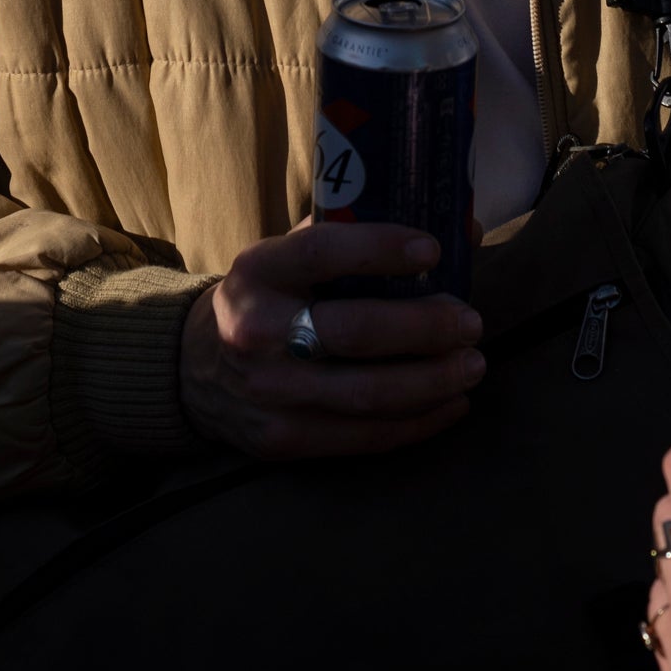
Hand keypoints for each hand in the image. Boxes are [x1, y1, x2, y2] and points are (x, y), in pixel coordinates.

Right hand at [178, 219, 483, 461]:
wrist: (198, 370)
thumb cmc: (269, 300)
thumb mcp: (289, 257)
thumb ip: (358, 240)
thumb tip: (461, 230)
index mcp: (258, 271)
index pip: (320, 252)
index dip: (379, 249)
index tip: (433, 249)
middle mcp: (256, 331)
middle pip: (354, 332)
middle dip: (424, 328)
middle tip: (470, 321)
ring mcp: (269, 393)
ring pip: (367, 394)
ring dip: (433, 381)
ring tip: (472, 365)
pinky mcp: (283, 440)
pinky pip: (364, 437)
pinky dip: (419, 422)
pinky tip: (451, 404)